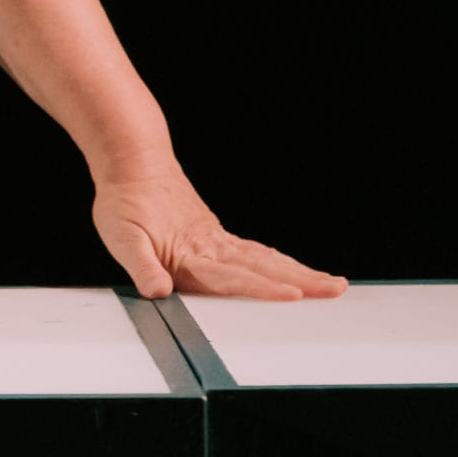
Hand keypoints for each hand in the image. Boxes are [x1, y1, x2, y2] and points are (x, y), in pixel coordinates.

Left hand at [92, 166, 347, 300]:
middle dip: (302, 281)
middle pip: (264, 267)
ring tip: (331, 284)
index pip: (233, 276)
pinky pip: (254, 251)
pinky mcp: (215, 234)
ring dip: (299, 272)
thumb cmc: (125, 200)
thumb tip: (158, 292)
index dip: (262, 288)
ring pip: (266, 258)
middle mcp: (212, 246)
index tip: (293, 296)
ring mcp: (216, 239)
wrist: (132, 160)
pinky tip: (291, 270)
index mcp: (192, 252)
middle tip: (336, 290)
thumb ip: (142, 268)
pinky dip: (278, 262)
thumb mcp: (121, 237)